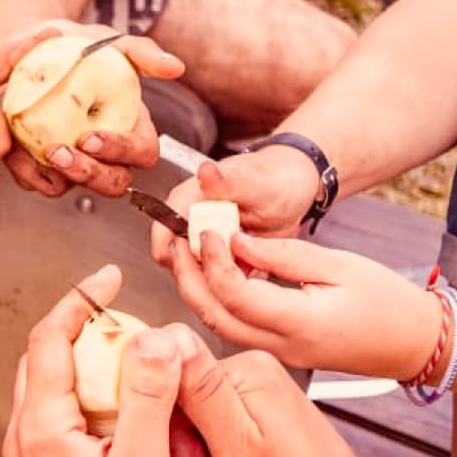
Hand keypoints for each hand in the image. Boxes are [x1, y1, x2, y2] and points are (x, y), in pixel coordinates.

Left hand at [0, 21, 183, 198]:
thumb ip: (141, 52)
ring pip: (74, 189)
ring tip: (37, 152)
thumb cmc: (76, 46)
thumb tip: (176, 67)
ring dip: (56, 176)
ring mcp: (74, 162)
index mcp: (131, 126)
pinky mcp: (40, 166)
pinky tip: (14, 150)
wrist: (27, 47)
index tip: (90, 136)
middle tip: (59, 152)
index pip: (142, 152)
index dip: (122, 151)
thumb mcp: (107, 42)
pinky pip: (37, 182)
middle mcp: (105, 152)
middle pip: (114, 182)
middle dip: (89, 174)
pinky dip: (26, 171)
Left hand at [2, 265, 187, 456]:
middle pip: (46, 358)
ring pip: (53, 387)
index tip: (107, 276)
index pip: (50, 338)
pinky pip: (61, 417)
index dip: (80, 299)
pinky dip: (90, 397)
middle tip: (124, 314)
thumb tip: (152, 337)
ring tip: (131, 356)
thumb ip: (146, 395)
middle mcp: (26, 437)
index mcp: (41, 426)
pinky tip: (125, 407)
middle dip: (83, 327)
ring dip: (87, 363)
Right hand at [149, 151, 320, 266]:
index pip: (164, 241)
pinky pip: (220, 284)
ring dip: (225, 278)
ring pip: (199, 278)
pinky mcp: (219, 259)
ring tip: (252, 261)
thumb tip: (206, 172)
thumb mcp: (254, 182)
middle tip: (243, 259)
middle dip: (209, 271)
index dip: (184, 256)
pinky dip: (237, 283)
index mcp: (184, 203)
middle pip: (180, 265)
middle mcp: (188, 226)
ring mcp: (203, 245)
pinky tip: (256, 268)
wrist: (292, 189)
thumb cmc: (271, 179)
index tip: (216, 255)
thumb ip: (228, 182)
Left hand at [168, 232, 440, 378]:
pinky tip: (214, 274)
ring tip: (189, 253)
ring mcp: (280, 356)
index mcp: (302, 324)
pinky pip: (235, 329)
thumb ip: (282, 254)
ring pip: (219, 326)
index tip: (206, 231)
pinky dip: (216, 302)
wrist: (417, 344)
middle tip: (179, 240)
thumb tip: (234, 241)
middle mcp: (284, 347)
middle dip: (188, 278)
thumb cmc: (389, 301)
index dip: (213, 262)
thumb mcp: (339, 265)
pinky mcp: (279, 353)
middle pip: (215, 316)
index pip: (236, 296)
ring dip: (197, 290)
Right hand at [171, 338, 404, 456]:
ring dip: (200, 454)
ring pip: (195, 417)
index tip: (191, 454)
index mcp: (246, 369)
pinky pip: (216, 428)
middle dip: (186, 442)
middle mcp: (254, 370)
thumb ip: (199, 391)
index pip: (169, 376)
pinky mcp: (262, 412)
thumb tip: (165, 338)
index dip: (169, 422)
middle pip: (182, 396)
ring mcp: (260, 392)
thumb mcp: (236, 450)